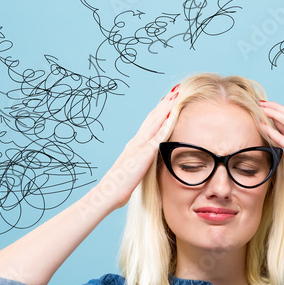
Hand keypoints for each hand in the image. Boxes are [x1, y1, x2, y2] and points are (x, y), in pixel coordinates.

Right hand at [94, 86, 179, 210]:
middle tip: (174, 91)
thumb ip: (138, 168)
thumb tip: (142, 169)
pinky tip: (174, 113)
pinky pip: (159, 134)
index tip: (167, 103)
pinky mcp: (144, 153)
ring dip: (166, 107)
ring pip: (155, 121)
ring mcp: (139, 145)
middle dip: (164, 104)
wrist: (107, 193)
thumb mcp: (131, 174)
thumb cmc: (117, 188)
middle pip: (152, 118)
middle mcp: (136, 142)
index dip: (158, 113)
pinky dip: (167, 122)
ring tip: (176, 94)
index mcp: (133, 146)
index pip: (148, 125)